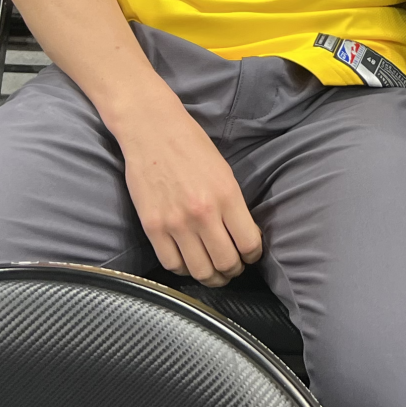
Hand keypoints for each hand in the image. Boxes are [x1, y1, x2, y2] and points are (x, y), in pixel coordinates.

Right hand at [118, 105, 263, 287]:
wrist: (152, 130)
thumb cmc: (192, 146)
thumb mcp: (224, 172)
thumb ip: (234, 206)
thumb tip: (243, 237)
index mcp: (227, 196)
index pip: (249, 244)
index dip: (253, 256)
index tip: (250, 256)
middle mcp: (203, 213)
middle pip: (226, 263)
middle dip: (233, 271)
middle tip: (232, 268)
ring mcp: (175, 223)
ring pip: (200, 270)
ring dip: (210, 277)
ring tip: (212, 272)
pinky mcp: (152, 227)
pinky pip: (172, 264)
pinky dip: (183, 270)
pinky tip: (188, 262)